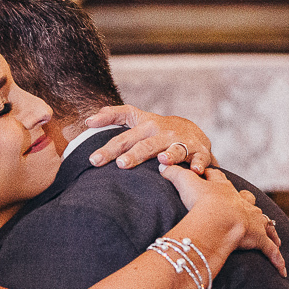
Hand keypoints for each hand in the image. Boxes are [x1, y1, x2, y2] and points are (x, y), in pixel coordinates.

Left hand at [85, 105, 213, 173]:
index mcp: (145, 124)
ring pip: (174, 150)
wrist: (193, 132)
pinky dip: (199, 164)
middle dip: (133, 154)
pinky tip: (195, 171)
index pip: (124, 126)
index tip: (91, 139)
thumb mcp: (137, 119)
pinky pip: (199, 159)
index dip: (108, 131)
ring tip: (162, 161)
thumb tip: (88, 120)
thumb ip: (114, 117)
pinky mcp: (199, 151)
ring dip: (169, 155)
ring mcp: (181, 141)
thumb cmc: (158, 130)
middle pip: (145, 144)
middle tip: (120, 164)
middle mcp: (162, 131)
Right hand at [160, 166, 285, 276]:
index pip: (221, 182)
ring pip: (265, 223)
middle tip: (247, 207)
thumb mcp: (185, 183)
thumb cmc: (202, 202)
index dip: (215, 179)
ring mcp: (253, 222)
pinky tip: (283, 270)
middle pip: (248, 200)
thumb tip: (161, 164)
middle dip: (247, 203)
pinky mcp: (259, 240)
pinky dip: (277, 259)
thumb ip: (174, 173)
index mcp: (224, 191)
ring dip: (268, 228)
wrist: (220, 219)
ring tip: (271, 233)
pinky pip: (271, 251)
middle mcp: (242, 205)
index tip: (212, 177)